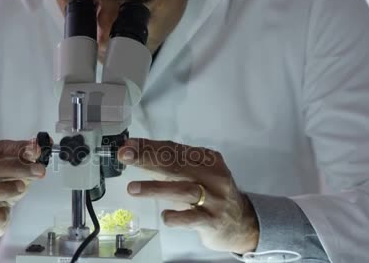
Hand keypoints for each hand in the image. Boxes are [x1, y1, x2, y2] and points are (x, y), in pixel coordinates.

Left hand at [117, 138, 258, 253]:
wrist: (243, 224)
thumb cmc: (214, 194)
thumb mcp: (200, 174)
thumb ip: (173, 165)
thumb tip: (137, 153)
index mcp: (209, 159)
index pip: (175, 149)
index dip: (150, 146)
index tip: (129, 145)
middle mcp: (213, 176)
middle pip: (177, 165)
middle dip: (149, 158)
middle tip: (126, 155)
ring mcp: (214, 199)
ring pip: (182, 190)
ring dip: (155, 188)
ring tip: (132, 188)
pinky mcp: (212, 221)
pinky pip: (190, 219)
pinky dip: (175, 216)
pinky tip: (164, 215)